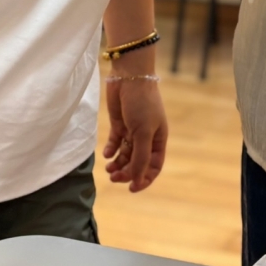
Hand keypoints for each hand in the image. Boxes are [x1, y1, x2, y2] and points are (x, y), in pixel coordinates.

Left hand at [103, 76, 167, 191]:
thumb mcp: (143, 132)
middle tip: (113, 176)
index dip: (144, 179)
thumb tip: (137, 180)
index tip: (131, 188)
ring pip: (125, 154)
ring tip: (108, 168)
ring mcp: (132, 130)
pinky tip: (107, 153)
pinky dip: (111, 150)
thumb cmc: (142, 103)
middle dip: (126, 172)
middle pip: (137, 162)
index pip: (153, 166)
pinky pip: (115, 142)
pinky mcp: (119, 123)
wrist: (129, 77)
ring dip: (118, 163)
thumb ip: (140, 157)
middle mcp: (146, 137)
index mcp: (158, 139)